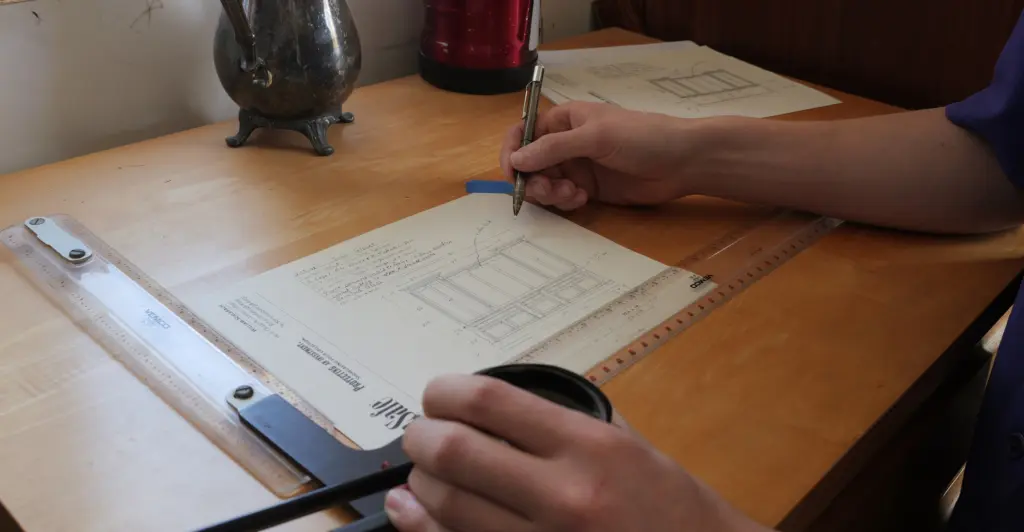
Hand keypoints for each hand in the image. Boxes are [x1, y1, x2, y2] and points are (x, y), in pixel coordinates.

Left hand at [383, 374, 771, 531]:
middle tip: (420, 433)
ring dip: (419, 483)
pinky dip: (423, 527)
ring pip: (445, 505)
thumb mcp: (630, 447)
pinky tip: (412, 512)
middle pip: (453, 452)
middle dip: (420, 436)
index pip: (489, 403)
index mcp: (590, 447)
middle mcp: (564, 495)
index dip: (445, 392)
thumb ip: (567, 424)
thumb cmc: (673, 509)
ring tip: (421, 471)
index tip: (437, 394)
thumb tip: (495, 410)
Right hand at [499, 101, 697, 210]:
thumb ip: (554, 148)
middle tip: (549, 191)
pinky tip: (582, 200)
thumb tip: (517, 160)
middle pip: (530, 164)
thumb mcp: (596, 137)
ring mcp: (577, 167)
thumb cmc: (642, 136)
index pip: (523, 133)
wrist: (682, 161)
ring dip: (549, 193)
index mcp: (564, 120)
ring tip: (571, 195)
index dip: (513, 152)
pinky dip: (565, 202)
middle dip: (533, 180)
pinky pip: (562, 199)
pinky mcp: (589, 189)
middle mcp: (565, 143)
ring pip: (544, 184)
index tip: (513, 174)